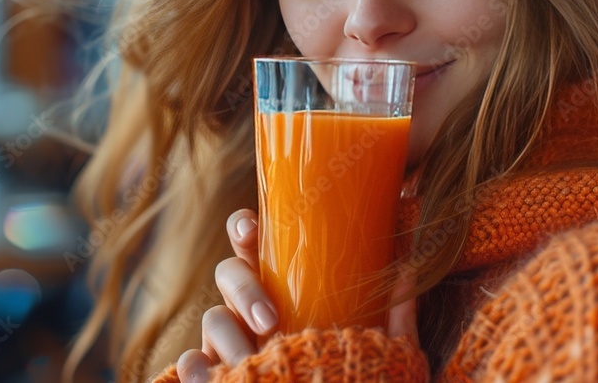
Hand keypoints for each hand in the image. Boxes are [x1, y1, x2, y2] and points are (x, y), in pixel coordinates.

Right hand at [175, 209, 420, 381]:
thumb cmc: (357, 375)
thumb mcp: (380, 349)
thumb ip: (394, 316)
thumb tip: (406, 270)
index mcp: (284, 286)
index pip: (255, 242)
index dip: (244, 228)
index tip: (253, 230)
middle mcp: (251, 306)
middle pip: (230, 274)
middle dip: (245, 291)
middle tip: (271, 323)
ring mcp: (231, 340)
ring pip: (212, 318)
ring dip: (228, 338)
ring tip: (251, 361)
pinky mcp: (215, 372)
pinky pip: (191, 363)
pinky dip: (194, 366)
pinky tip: (212, 373)